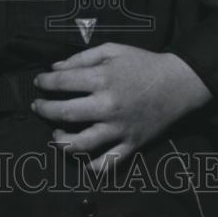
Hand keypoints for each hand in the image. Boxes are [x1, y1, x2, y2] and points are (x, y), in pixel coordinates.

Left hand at [31, 43, 211, 171]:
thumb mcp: (112, 50)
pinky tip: (81, 157)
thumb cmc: (143, 63)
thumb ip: (81, 58)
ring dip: (61, 141)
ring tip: (56, 133)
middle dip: (44, 110)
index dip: (44, 82)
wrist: (179, 83)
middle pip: (65, 114)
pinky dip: (91, 166)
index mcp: (102, 79)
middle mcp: (108, 106)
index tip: (38, 82)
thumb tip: (55, 68)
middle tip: (38, 107)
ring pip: (81, 144)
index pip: (61, 83)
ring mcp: (119, 129)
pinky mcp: (131, 144)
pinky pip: (108, 163)